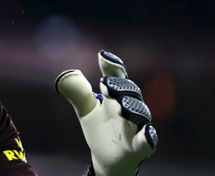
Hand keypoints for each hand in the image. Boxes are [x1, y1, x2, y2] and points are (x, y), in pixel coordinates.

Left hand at [55, 50, 157, 175]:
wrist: (108, 159)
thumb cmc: (101, 129)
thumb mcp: (86, 110)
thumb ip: (78, 93)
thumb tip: (66, 75)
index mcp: (116, 95)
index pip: (117, 76)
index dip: (112, 65)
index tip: (102, 56)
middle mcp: (130, 107)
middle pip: (130, 92)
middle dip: (120, 87)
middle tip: (106, 84)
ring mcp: (137, 126)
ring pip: (140, 113)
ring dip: (132, 107)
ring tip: (121, 105)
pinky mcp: (140, 146)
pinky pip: (148, 140)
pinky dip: (148, 135)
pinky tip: (147, 131)